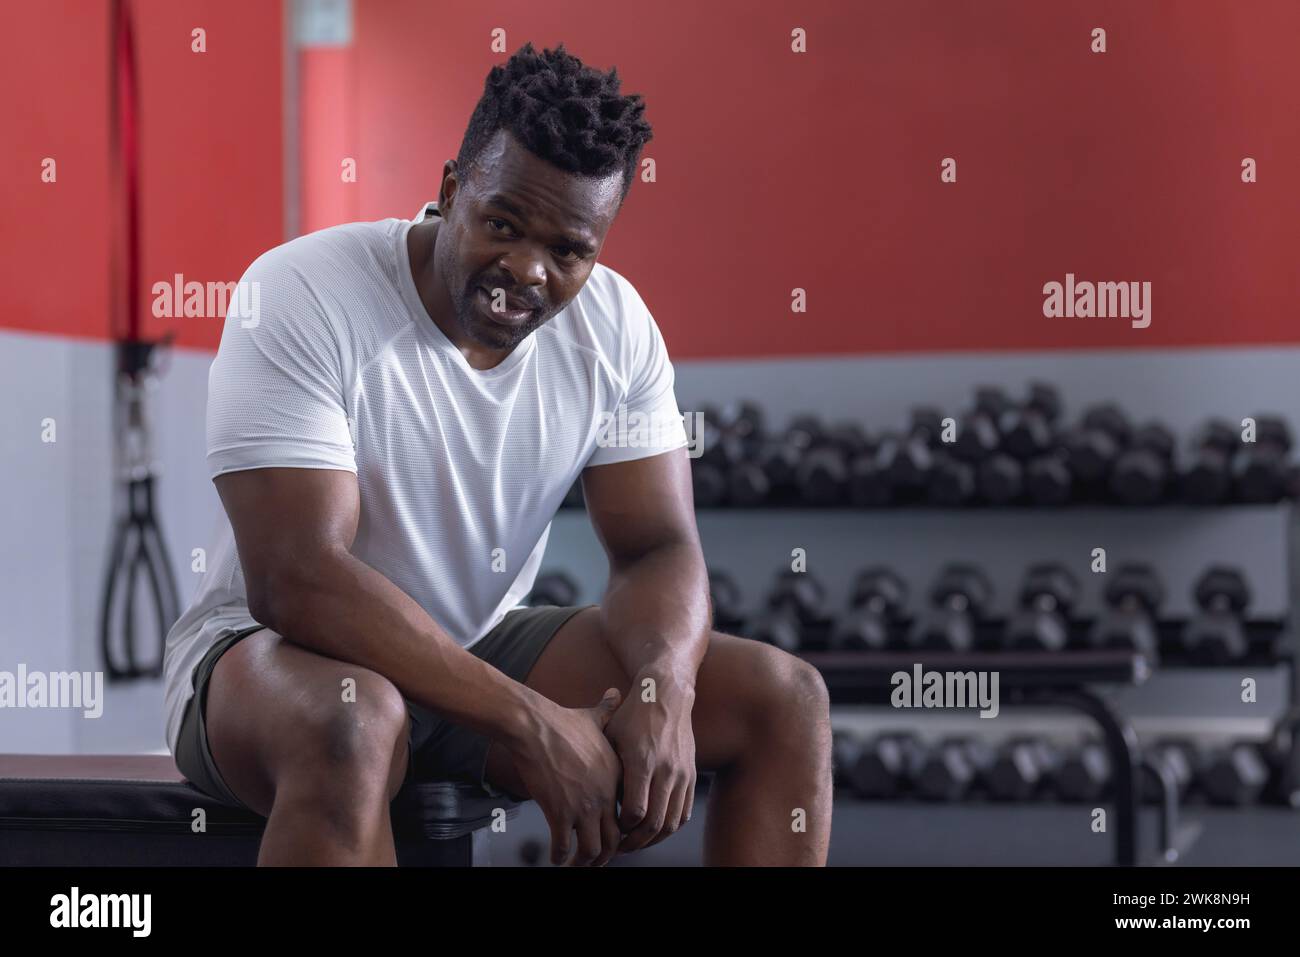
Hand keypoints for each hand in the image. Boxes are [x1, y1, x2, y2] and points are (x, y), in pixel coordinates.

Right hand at [504, 688, 623, 865]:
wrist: (534, 726)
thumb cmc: (561, 721)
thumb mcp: (594, 716)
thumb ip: (609, 710)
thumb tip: (615, 692)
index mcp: (617, 777)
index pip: (628, 815)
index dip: (621, 831)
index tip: (612, 838)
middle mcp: (605, 795)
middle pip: (614, 840)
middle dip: (606, 855)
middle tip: (595, 861)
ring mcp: (584, 806)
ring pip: (593, 849)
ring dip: (585, 862)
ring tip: (575, 865)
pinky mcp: (559, 812)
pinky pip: (564, 846)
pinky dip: (560, 857)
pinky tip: (555, 858)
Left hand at [604, 674, 696, 852]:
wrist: (666, 694)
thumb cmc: (631, 715)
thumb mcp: (611, 736)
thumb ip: (606, 770)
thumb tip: (595, 802)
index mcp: (642, 761)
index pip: (635, 810)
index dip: (622, 827)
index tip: (611, 829)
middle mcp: (665, 769)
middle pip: (655, 823)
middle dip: (636, 841)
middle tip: (621, 847)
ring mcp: (682, 773)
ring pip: (672, 822)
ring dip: (654, 839)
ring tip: (637, 842)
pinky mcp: (691, 774)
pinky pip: (684, 812)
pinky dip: (670, 826)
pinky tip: (655, 829)